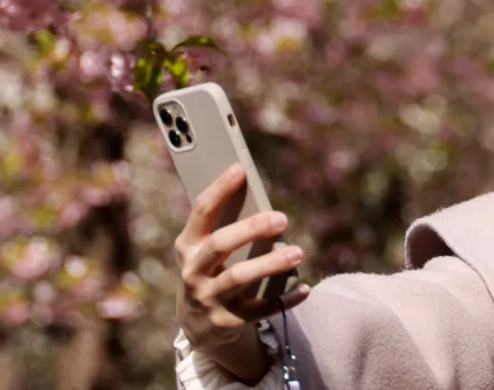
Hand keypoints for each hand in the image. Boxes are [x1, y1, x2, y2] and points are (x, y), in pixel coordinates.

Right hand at [175, 164, 309, 381]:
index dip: (218, 189)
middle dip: (250, 229)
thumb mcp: (207, 249)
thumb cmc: (211, 270)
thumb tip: (260, 196)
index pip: (201, 212)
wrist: (197, 324)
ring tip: (298, 252)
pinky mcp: (226, 322)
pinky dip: (284, 300)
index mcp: (189, 245)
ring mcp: (208, 298)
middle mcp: (193, 271)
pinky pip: (259, 311)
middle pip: (220, 245)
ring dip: (270, 264)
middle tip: (282, 218)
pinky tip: (304, 289)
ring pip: (238, 278)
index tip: (240, 169)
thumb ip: (226, 225)